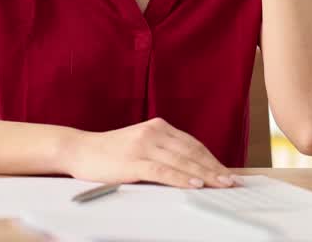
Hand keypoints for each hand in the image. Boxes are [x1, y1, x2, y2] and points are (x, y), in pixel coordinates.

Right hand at [63, 118, 235, 188]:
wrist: (79, 149)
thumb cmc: (111, 151)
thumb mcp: (141, 144)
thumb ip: (164, 150)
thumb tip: (192, 168)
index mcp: (159, 127)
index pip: (193, 144)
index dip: (212, 159)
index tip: (226, 172)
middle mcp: (154, 133)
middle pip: (192, 152)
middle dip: (214, 168)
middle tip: (231, 182)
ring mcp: (144, 146)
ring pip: (182, 161)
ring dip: (204, 174)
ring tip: (220, 185)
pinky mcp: (134, 161)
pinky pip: (163, 171)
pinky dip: (181, 178)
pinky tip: (194, 184)